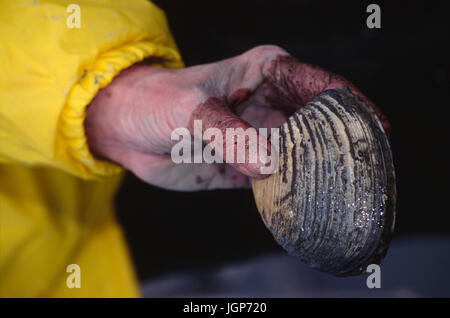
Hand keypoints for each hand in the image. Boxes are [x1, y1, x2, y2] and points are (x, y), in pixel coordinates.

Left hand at [84, 45, 389, 190]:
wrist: (129, 130)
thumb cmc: (157, 102)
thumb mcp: (192, 111)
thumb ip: (230, 135)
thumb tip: (269, 163)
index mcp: (268, 73)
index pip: (323, 85)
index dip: (354, 105)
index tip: (377, 130)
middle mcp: (271, 103)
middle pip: (321, 122)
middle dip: (342, 143)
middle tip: (364, 168)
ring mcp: (261, 135)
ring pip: (303, 153)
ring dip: (320, 170)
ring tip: (343, 189)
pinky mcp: (249, 163)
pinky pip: (279, 177)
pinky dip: (293, 188)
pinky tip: (306, 200)